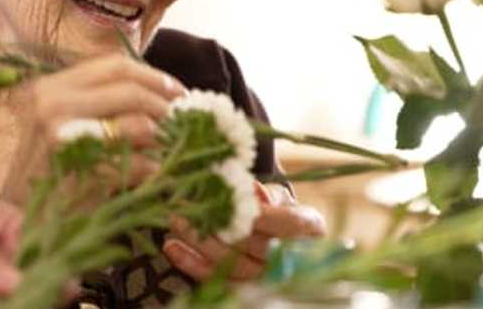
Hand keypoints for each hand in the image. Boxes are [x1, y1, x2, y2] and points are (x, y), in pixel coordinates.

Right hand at [0, 54, 185, 203]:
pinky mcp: (80, 172)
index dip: (154, 76)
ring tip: (165, 149)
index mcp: (51, 87)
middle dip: (165, 105)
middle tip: (181, 120)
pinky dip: (154, 169)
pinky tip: (153, 174)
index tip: (178, 91)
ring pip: (139, 125)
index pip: (114, 66)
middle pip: (130, 90)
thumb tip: (166, 90)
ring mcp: (63, 139)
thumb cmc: (54, 167)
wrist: (26, 216)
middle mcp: (52, 106)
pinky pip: (139, 163)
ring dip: (161, 138)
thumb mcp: (67, 121)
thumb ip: (104, 99)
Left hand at [163, 182, 325, 280]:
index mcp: (310, 229)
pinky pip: (216, 280)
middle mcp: (292, 259)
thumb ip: (269, 194)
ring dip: (200, 243)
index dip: (260, 213)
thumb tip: (253, 191)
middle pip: (253, 244)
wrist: (285, 245)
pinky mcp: (244, 290)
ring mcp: (267, 279)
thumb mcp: (281, 198)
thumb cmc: (282, 213)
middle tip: (186, 205)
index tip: (232, 200)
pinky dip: (191, 264)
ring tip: (176, 222)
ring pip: (231, 264)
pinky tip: (172, 247)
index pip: (288, 223)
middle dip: (217, 223)